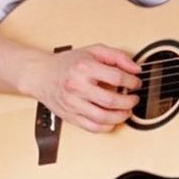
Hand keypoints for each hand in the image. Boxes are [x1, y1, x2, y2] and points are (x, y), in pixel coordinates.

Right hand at [26, 43, 140, 132]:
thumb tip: (135, 69)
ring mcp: (73, 103)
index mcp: (84, 68)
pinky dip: (107, 126)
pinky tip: (112, 120)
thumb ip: (117, 56)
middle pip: (111, 100)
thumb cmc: (68, 63)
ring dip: (121, 116)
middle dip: (129, 102)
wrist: (42, 75)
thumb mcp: (93, 51)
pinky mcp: (70, 116)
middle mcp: (77, 86)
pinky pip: (92, 128)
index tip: (136, 83)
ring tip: (126, 111)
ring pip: (103, 117)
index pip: (116, 77)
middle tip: (134, 99)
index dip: (132, 82)